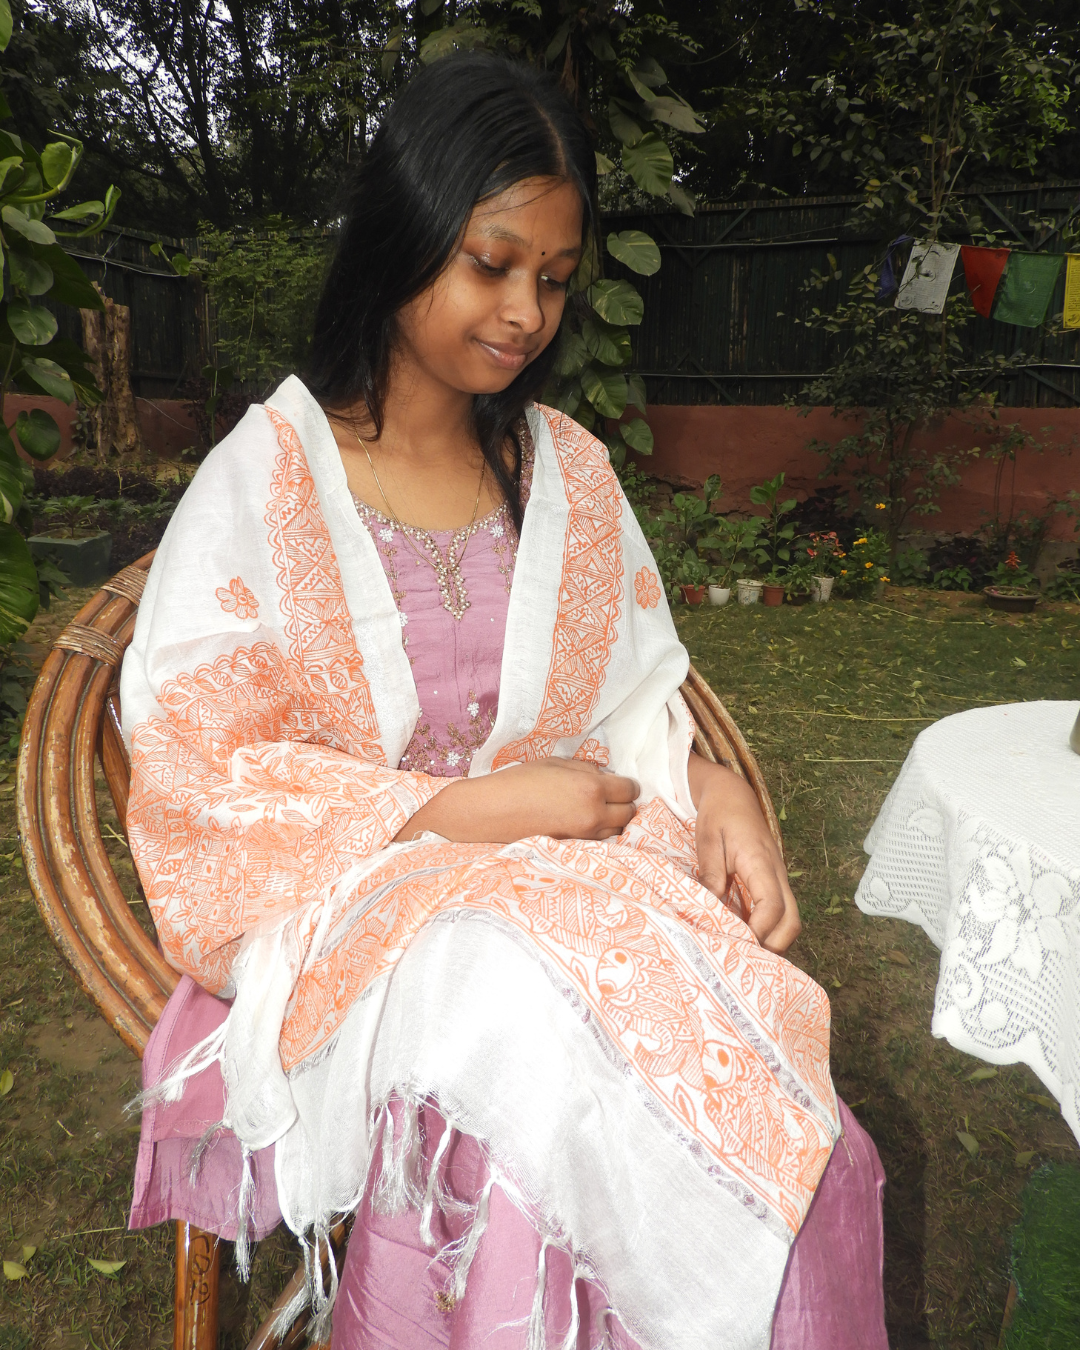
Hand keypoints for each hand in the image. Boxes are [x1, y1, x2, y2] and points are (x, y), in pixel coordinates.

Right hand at [395, 757, 637, 844]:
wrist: (492, 812)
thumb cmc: (520, 781)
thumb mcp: (556, 764)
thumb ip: (586, 770)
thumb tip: (605, 776)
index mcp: (591, 788)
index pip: (630, 789)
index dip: (625, 784)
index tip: (616, 782)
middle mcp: (594, 815)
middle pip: (629, 813)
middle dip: (623, 803)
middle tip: (608, 796)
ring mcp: (585, 836)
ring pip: (618, 832)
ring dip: (613, 821)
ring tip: (596, 811)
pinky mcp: (574, 850)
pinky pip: (600, 842)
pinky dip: (599, 834)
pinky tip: (584, 824)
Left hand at [687, 752, 800, 953]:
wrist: (732, 793)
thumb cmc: (719, 815)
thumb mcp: (708, 842)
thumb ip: (712, 876)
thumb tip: (711, 912)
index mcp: (761, 863)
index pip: (772, 906)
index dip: (758, 931)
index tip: (736, 945)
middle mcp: (777, 874)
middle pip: (791, 921)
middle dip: (773, 946)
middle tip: (742, 960)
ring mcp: (778, 878)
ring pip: (789, 919)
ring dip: (771, 939)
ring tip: (742, 951)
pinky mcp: (772, 881)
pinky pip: (778, 911)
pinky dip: (766, 928)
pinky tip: (742, 935)